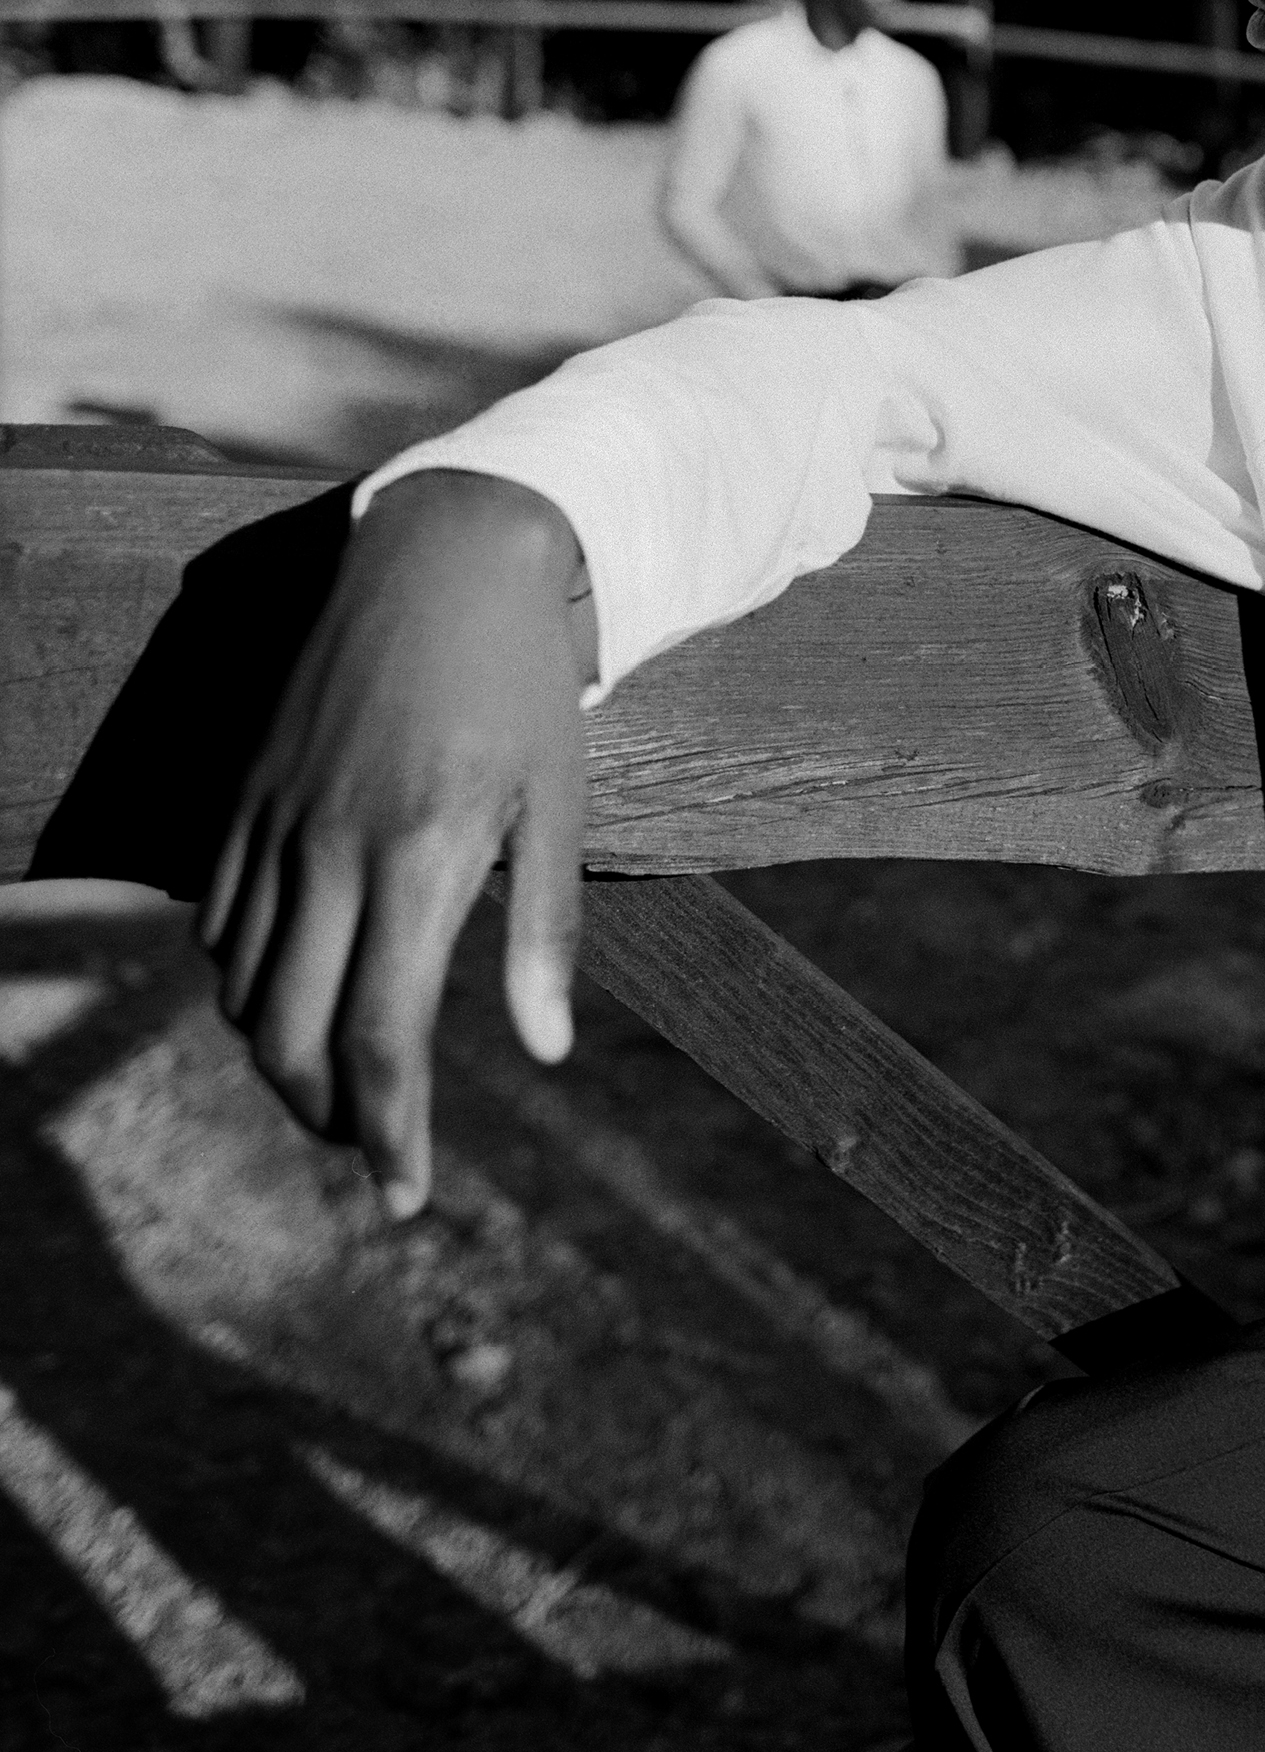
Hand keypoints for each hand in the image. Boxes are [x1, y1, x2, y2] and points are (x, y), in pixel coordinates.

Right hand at [198, 470, 590, 1217]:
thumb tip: (545, 1051)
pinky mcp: (244, 796)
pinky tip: (294, 996)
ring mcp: (274, 820)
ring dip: (281, 1058)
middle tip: (376, 1149)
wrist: (446, 556)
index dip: (389, 1130)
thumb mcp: (561, 802)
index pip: (380, 1036)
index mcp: (419, 854)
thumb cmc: (521, 684)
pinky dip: (243, 984)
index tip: (405, 1194)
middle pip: (292, 1036)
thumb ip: (543, 930)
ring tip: (343, 1085)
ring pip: (242, 988)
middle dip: (326, 1116)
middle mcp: (329, 847)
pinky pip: (217, 922)